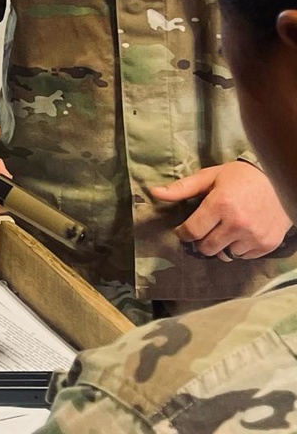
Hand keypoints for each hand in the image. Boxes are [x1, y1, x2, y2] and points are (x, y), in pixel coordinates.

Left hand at [152, 160, 291, 259]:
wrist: (280, 180)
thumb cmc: (241, 177)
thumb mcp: (210, 176)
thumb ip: (182, 188)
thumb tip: (154, 192)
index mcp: (220, 204)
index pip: (192, 232)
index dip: (183, 233)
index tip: (183, 230)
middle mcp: (237, 223)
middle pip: (206, 248)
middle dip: (200, 241)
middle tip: (204, 230)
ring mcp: (253, 236)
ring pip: (225, 255)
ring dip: (221, 246)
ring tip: (224, 230)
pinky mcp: (267, 244)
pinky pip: (243, 256)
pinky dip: (238, 249)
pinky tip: (241, 233)